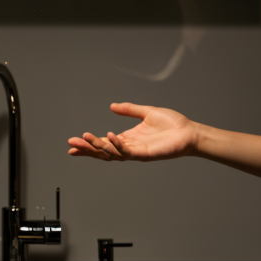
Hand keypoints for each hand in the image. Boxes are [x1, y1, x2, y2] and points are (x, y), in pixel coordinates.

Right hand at [67, 103, 197, 161]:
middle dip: (87, 149)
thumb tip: (112, 106)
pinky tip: (109, 136)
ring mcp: (136, 152)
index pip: (104, 142)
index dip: (89, 143)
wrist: (189, 132)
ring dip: (97, 147)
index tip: (73, 143)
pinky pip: (127, 151)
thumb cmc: (172, 125)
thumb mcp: (146, 112)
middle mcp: (129, 147)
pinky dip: (117, 145)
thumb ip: (129, 110)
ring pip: (111, 153)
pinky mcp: (145, 154)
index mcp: (128, 138)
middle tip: (71, 146)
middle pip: (103, 151)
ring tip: (85, 138)